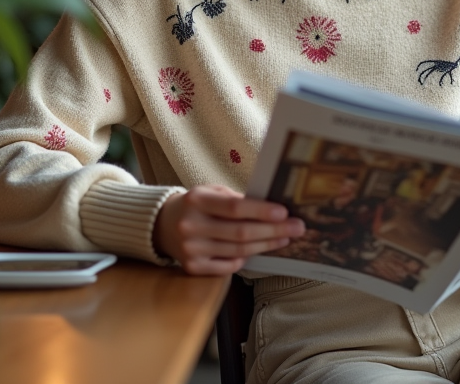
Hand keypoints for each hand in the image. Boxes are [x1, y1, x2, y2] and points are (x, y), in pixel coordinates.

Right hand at [152, 185, 304, 275]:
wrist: (162, 225)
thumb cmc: (197, 205)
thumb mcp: (212, 192)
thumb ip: (237, 200)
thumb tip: (273, 210)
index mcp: (197, 200)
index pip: (234, 208)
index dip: (261, 211)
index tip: (284, 212)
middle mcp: (191, 226)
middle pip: (240, 232)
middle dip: (273, 230)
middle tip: (297, 227)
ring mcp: (191, 250)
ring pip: (238, 251)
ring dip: (266, 245)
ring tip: (284, 238)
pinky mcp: (192, 267)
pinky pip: (228, 265)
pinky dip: (246, 258)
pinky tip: (260, 250)